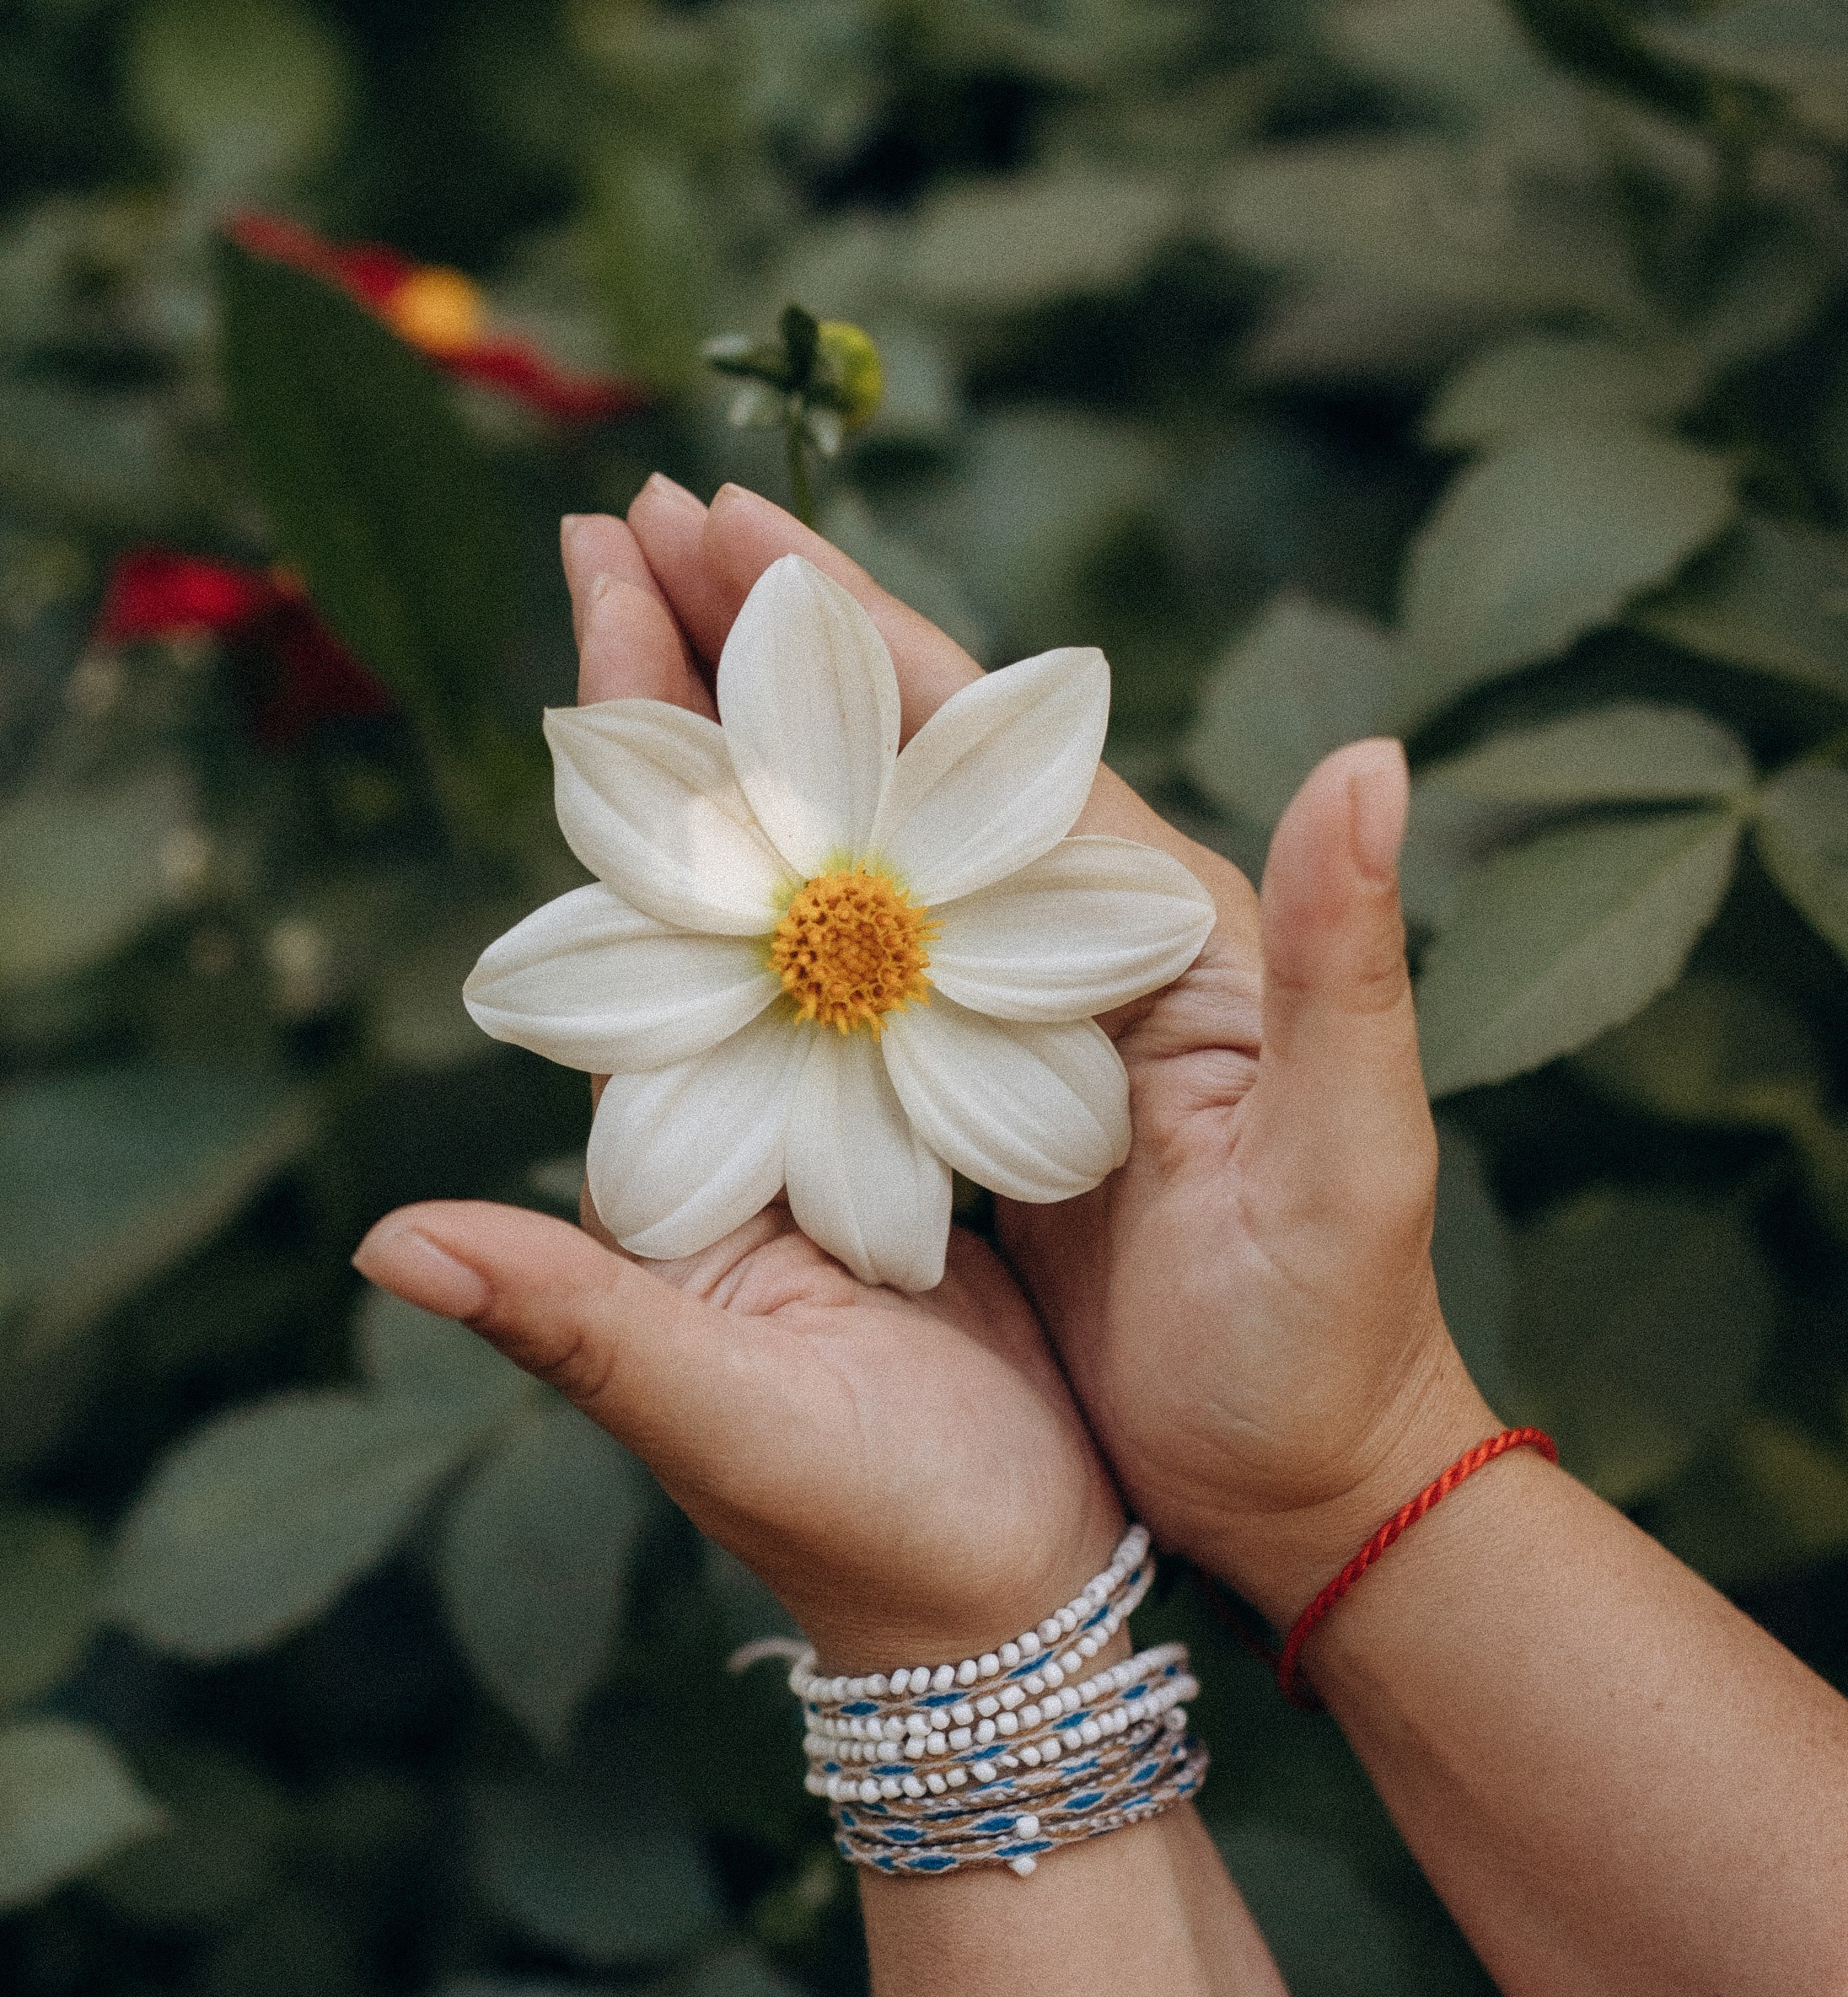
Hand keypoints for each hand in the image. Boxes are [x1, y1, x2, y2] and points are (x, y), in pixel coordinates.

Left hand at [353, 528, 1125, 1679]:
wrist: (1009, 1615)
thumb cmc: (867, 1528)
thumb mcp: (709, 1424)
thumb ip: (564, 1322)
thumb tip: (384, 1244)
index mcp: (681, 1137)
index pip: (625, 879)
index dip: (614, 715)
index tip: (605, 555)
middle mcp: (756, 1098)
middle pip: (713, 843)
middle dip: (693, 670)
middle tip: (674, 497)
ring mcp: (860, 1109)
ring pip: (828, 873)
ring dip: (808, 724)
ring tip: (791, 574)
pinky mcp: (961, 1137)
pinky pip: (935, 953)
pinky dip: (929, 838)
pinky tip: (943, 755)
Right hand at [601, 477, 1496, 1632]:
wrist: (1310, 1481)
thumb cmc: (1331, 1334)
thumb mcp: (1349, 1153)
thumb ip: (1349, 959)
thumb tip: (1373, 758)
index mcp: (1157, 923)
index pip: (984, 732)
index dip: (852, 622)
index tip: (720, 515)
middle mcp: (1081, 942)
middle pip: (902, 760)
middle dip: (767, 642)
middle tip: (632, 528)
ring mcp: (1022, 1020)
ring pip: (858, 851)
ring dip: (745, 751)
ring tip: (623, 649)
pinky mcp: (983, 1099)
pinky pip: (849, 966)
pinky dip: (765, 895)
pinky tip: (685, 871)